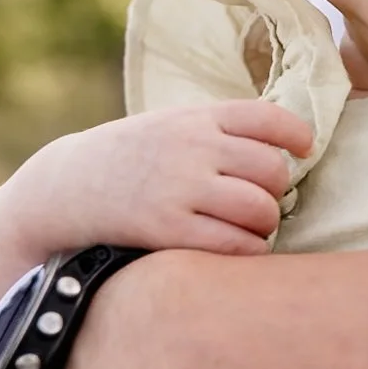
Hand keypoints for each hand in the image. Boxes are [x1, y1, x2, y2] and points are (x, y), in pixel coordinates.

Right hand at [2, 100, 315, 257]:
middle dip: (276, 191)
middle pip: (273, 170)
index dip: (296, 136)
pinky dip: (249, 250)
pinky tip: (241, 248)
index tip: (303, 149)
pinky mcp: (166, 228)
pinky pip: (234, 244)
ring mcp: (180, 187)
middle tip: (262, 201)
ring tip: (253, 228)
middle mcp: (192, 148)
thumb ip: (219, 129)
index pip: (268, 118)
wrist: (64, 187)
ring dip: (266, 224)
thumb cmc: (129, 157)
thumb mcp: (170, 124)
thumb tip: (286, 145)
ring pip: (260, 209)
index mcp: (197, 118)